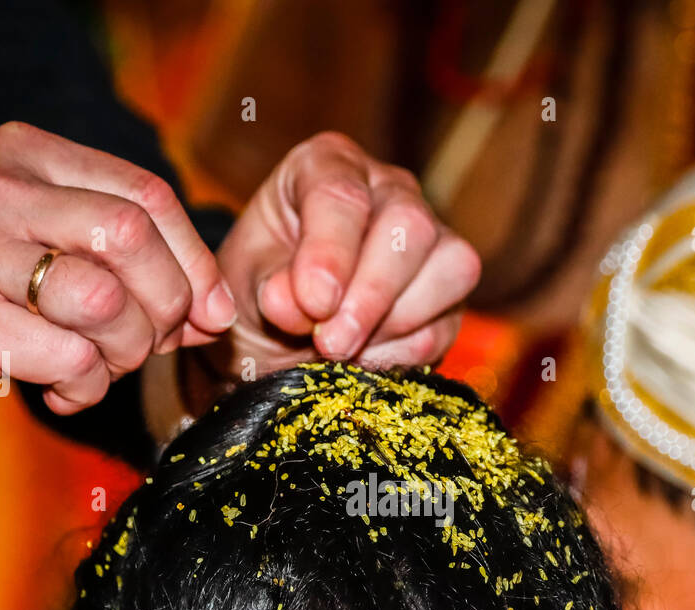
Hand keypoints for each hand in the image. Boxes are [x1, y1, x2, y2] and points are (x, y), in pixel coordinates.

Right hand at [0, 121, 234, 446]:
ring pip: (109, 303)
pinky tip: (61, 393)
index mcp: (20, 156)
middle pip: (136, 240)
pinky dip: (87, 391)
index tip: (208, 313)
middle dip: (167, 308)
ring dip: (125, 355)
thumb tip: (212, 307)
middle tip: (150, 344)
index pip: (148, 194)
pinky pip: (72, 360)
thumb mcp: (19, 238)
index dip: (195, 262)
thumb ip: (111, 256)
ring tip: (96, 369)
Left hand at [214, 131, 480, 376]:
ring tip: (342, 351)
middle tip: (331, 342)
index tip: (313, 303)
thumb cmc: (262, 290)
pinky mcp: (448, 290)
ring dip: (395, 324)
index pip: (341, 194)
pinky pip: (447, 320)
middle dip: (371, 294)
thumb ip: (268, 288)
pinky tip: (365, 359)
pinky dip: (405, 351)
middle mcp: (389, 189)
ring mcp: (431, 237)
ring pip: (450, 267)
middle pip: (410, 225)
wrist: (280, 335)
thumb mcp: (244, 286)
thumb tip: (295, 304)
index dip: (330, 252)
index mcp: (327, 165)